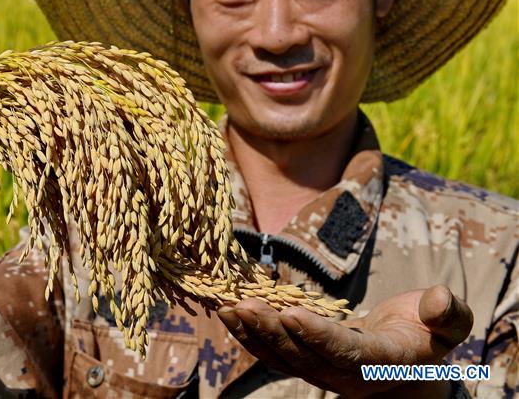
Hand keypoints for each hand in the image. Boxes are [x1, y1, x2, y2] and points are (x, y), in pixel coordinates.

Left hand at [218, 285, 472, 397]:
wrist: (411, 360)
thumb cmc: (428, 331)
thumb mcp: (449, 322)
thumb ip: (448, 313)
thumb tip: (440, 299)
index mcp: (385, 363)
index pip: (348, 353)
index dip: (319, 336)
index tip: (291, 313)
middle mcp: (350, 377)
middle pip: (306, 359)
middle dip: (273, 332)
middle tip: (245, 305)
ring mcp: (324, 374)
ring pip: (284, 360)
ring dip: (254, 335)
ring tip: (228, 308)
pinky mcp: (306, 364)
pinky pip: (274, 355)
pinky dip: (250, 336)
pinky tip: (228, 314)